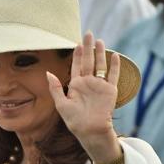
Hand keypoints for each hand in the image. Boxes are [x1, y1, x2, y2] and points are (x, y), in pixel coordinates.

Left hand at [47, 32, 120, 160]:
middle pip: (88, 61)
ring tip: (100, 41)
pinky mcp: (110, 90)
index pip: (76, 66)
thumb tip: (48, 72)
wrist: (89, 130)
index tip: (77, 43)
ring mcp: (100, 85)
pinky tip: (115, 55)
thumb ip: (55, 88)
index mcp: (76, 85)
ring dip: (101, 53)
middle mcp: (88, 83)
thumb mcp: (61, 103)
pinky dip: (114, 66)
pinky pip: (113, 75)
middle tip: (88, 34)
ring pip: (100, 65)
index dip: (77, 54)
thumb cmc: (74, 120)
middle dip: (88, 48)